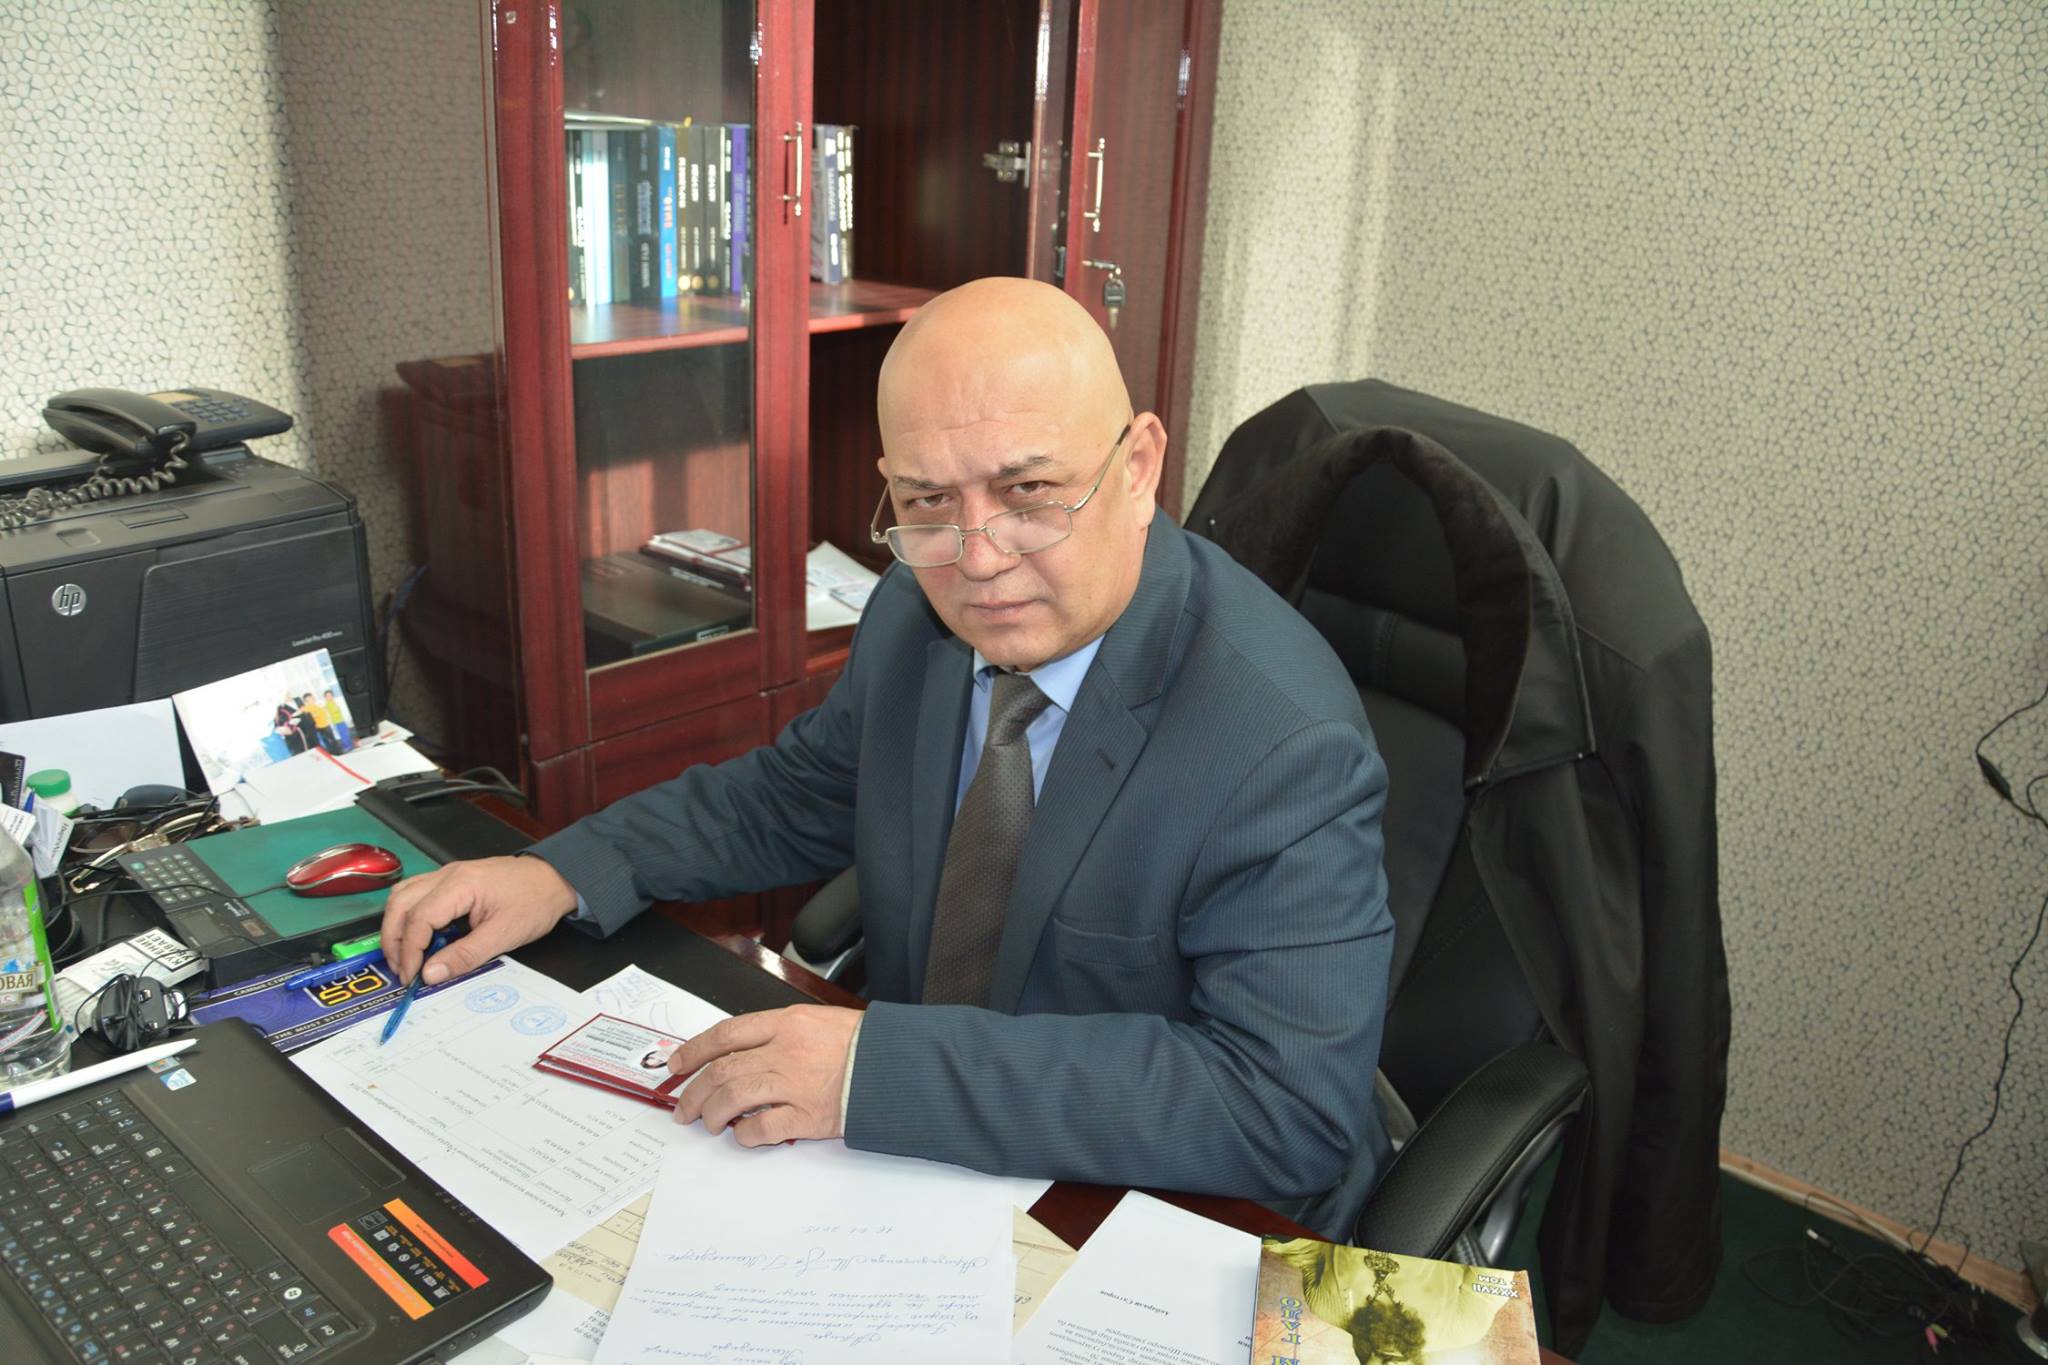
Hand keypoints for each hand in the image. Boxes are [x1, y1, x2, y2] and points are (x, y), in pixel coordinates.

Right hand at [379, 855, 578, 984]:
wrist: (556, 879)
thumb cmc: (535, 901)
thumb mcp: (503, 935)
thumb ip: (465, 956)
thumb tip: (431, 974)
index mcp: (460, 884)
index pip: (418, 918)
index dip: (409, 951)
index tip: (411, 976)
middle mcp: (448, 874)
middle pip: (400, 904)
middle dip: (393, 939)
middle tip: (401, 970)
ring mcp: (448, 874)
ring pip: (403, 896)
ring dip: (397, 926)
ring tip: (405, 957)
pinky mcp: (452, 880)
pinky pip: (417, 895)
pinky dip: (410, 917)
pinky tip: (420, 938)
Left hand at [669, 1005, 861, 1145]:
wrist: (898, 1066)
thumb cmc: (863, 1043)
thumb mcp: (818, 1020)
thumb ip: (780, 1032)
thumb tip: (741, 1052)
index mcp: (787, 1023)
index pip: (726, 1034)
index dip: (693, 1050)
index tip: (676, 1065)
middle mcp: (785, 1051)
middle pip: (722, 1071)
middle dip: (694, 1092)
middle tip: (684, 1108)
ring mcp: (795, 1085)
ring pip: (733, 1099)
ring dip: (713, 1114)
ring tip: (708, 1124)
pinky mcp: (808, 1117)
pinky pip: (762, 1128)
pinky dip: (746, 1135)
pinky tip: (744, 1135)